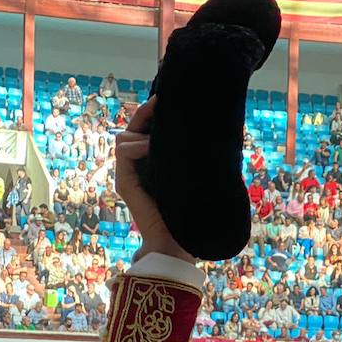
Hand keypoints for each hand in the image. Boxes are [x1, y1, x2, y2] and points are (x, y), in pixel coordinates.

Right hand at [114, 98, 193, 265]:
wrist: (178, 242)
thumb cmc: (191, 211)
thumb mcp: (194, 176)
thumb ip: (194, 156)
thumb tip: (217, 131)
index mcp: (150, 164)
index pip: (143, 132)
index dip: (151, 114)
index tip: (166, 99)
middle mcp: (135, 167)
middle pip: (130, 129)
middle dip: (144, 113)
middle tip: (161, 100)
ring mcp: (127, 175)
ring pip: (124, 138)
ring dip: (142, 132)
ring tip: (161, 136)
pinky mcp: (123, 183)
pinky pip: (124, 152)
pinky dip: (138, 145)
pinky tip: (153, 146)